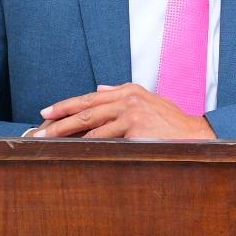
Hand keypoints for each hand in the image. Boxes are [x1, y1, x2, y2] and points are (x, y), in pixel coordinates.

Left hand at [31, 84, 216, 139]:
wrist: (196, 135)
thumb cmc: (172, 123)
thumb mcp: (149, 101)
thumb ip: (124, 93)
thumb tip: (101, 87)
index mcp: (129, 90)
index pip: (90, 97)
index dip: (67, 105)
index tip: (48, 112)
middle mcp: (128, 97)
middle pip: (85, 107)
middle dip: (59, 118)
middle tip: (39, 128)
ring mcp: (131, 111)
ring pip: (90, 122)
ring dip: (66, 133)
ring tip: (49, 141)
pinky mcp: (135, 126)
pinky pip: (104, 137)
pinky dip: (86, 143)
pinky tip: (72, 148)